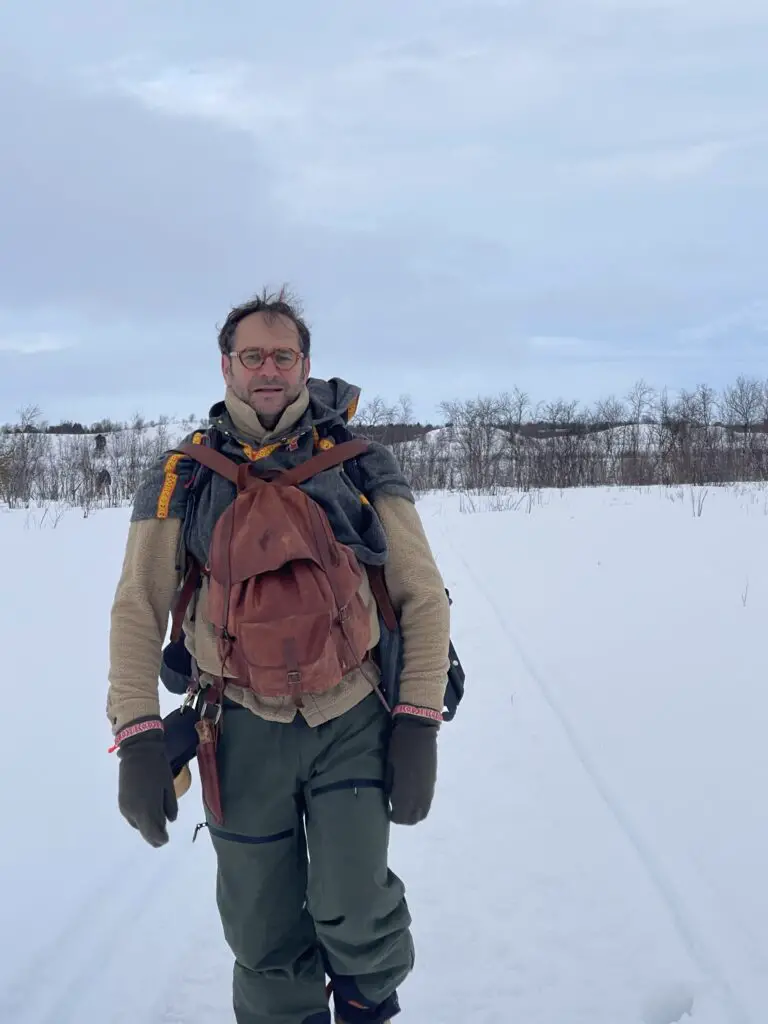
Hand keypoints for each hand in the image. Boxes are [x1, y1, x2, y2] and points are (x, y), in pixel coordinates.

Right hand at [117, 718, 177, 846]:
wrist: (138, 752)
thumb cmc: (157, 768)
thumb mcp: (168, 788)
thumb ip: (169, 808)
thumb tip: (168, 822)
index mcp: (146, 809)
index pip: (153, 834)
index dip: (161, 839)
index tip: (166, 837)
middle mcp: (133, 812)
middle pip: (144, 832)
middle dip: (154, 832)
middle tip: (164, 829)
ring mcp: (125, 807)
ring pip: (138, 824)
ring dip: (147, 824)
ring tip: (157, 815)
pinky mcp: (121, 802)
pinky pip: (132, 816)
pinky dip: (140, 816)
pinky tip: (148, 808)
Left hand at [386, 716, 438, 824]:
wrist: (419, 730)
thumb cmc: (400, 746)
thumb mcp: (389, 766)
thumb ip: (389, 785)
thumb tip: (389, 798)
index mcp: (406, 791)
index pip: (401, 817)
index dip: (393, 816)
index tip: (387, 809)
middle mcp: (420, 795)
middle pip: (414, 818)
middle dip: (404, 817)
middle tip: (395, 808)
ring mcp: (428, 789)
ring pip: (423, 812)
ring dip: (413, 811)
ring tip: (404, 802)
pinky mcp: (433, 782)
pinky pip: (428, 801)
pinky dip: (420, 803)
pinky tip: (412, 793)